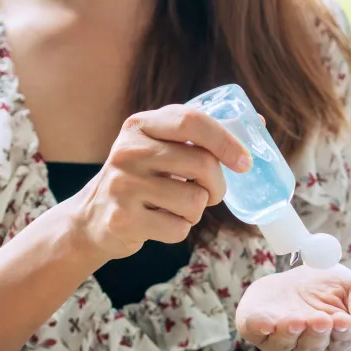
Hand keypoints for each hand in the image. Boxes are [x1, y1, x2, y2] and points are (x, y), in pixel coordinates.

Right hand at [76, 105, 250, 259]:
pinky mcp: (123, 219)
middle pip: (202, 164)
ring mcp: (123, 185)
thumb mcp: (157, 147)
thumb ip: (198, 135)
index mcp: (140, 125)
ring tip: (176, 208)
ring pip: (194, 201)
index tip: (244, 162)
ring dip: (196, 211)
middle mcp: (128, 151)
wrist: (91, 218)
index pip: (192, 121)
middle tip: (210, 193)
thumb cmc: (139, 180)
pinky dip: (179, 230)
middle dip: (217, 186)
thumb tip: (258, 124)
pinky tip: (159, 223)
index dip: (226, 140)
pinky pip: (179, 228)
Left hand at [236, 265, 350, 350]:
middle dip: (316, 334)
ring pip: (284, 345)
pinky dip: (259, 329)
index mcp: (335, 340)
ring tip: (296, 320)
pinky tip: (264, 323)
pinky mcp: (256, 330)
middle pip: (313, 347)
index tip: (346, 322)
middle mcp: (308, 347)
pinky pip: (256, 334)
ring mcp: (281, 341)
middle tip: (320, 320)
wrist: (295, 277)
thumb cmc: (329, 287)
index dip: (343, 334)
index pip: (341, 343)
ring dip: (289, 334)